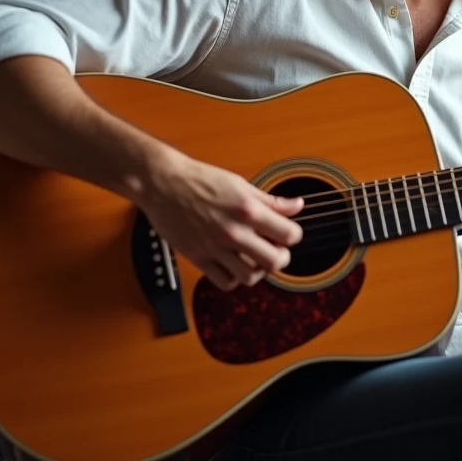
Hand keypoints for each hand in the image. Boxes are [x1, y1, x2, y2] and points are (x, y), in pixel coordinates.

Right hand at [133, 151, 304, 290]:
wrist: (163, 184)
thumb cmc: (201, 180)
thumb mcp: (241, 185)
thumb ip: (271, 200)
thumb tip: (297, 205)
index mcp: (248, 210)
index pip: (289, 235)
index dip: (293, 235)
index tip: (287, 233)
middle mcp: (233, 231)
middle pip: (274, 262)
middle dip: (281, 258)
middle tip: (276, 251)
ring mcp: (215, 247)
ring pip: (249, 277)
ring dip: (258, 271)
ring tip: (255, 259)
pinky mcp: (198, 257)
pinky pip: (224, 282)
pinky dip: (233, 279)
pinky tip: (234, 266)